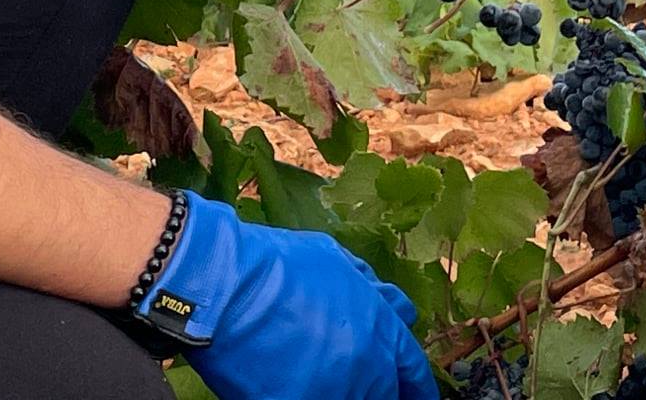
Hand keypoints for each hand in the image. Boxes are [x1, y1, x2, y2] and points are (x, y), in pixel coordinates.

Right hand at [132, 192, 437, 399]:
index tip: (415, 389)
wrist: (230, 287)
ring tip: (330, 383)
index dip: (415, 382)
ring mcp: (336, 391)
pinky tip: (295, 386)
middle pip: (388, 392)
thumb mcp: (334, 259)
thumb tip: (382, 299)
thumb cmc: (280, 266)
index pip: (412, 368)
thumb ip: (365, 286)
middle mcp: (368, 366)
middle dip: (385, 390)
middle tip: (374, 389)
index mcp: (381, 327)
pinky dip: (310, 393)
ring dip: (349, 391)